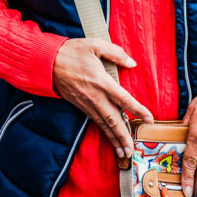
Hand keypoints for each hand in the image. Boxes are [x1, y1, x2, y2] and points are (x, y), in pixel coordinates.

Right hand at [51, 38, 152, 158]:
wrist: (46, 62)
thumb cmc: (71, 51)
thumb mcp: (95, 44)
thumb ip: (116, 53)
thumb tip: (132, 63)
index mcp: (101, 81)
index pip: (124, 99)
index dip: (137, 110)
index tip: (150, 119)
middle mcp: (95, 96)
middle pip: (113, 120)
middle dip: (124, 136)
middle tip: (133, 150)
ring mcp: (87, 103)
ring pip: (104, 125)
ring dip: (114, 139)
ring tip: (124, 152)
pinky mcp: (80, 106)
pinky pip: (95, 121)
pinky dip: (104, 132)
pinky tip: (110, 138)